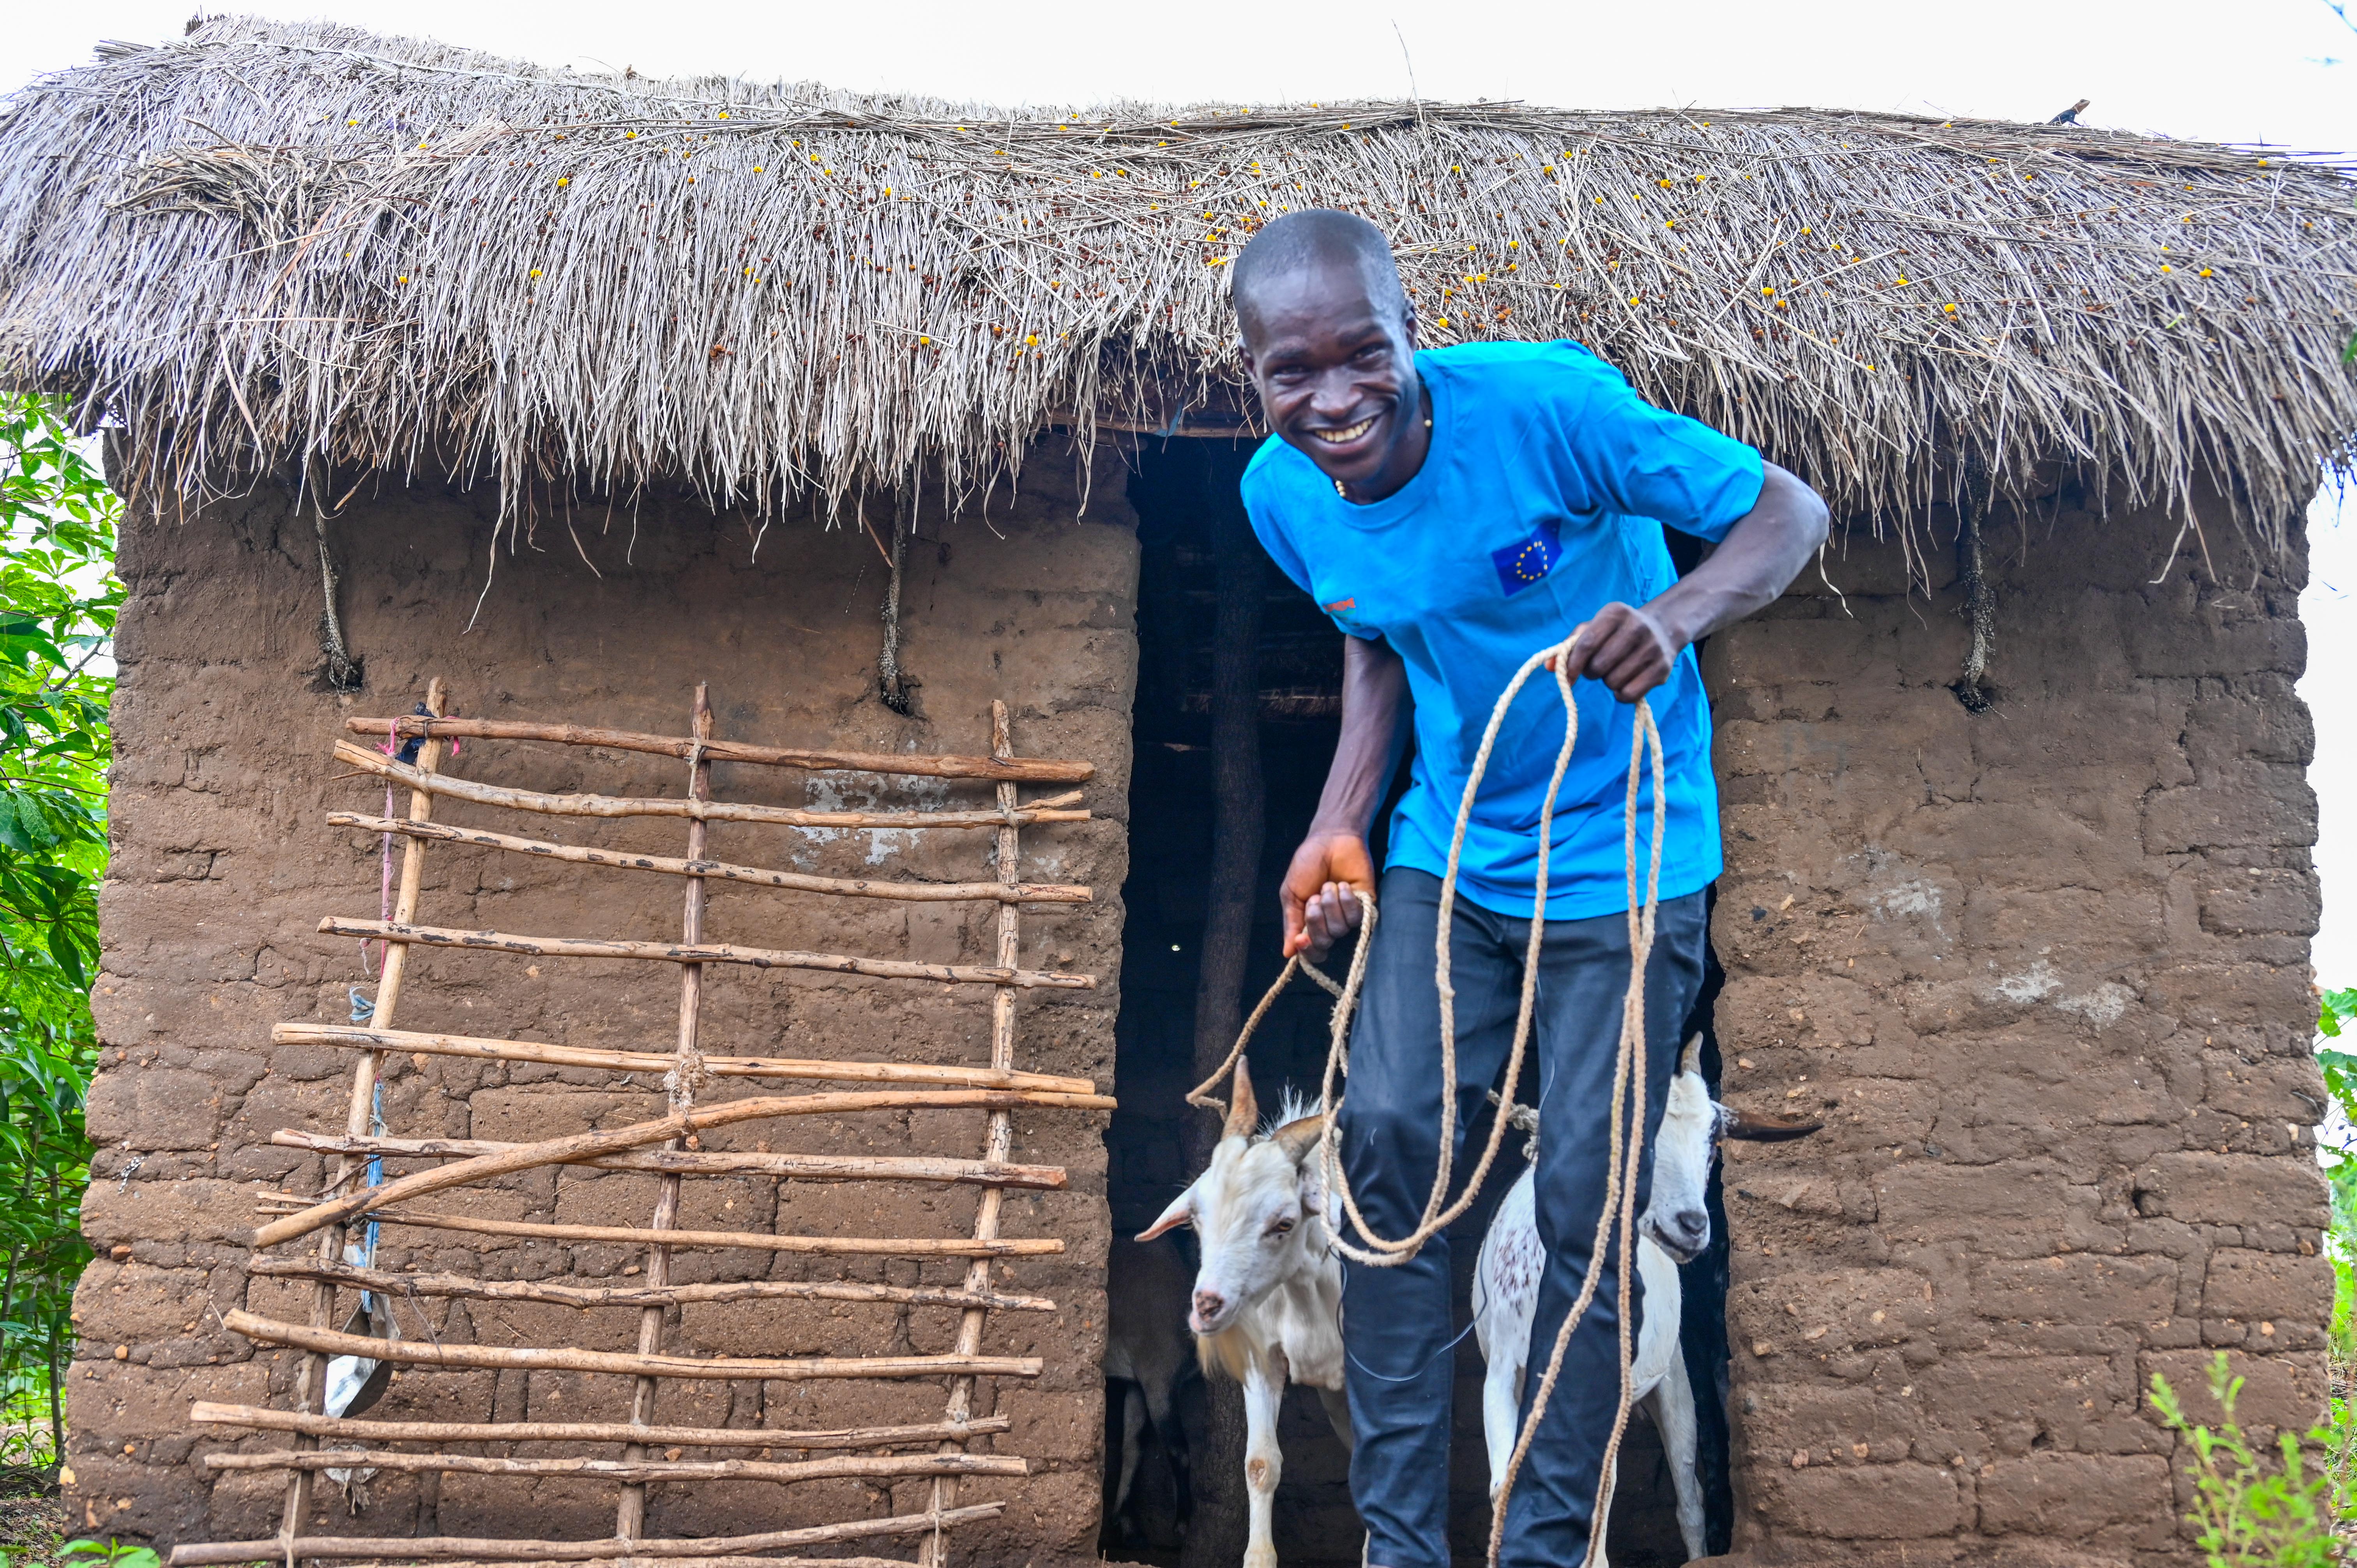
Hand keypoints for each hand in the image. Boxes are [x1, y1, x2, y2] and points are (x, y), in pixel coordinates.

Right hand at [1280, 830, 1375, 959]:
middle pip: (1324, 943)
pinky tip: (1343, 885)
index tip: (1302, 939)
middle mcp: (1330, 923)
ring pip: (1339, 929)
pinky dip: (1346, 900)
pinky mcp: (1365, 906)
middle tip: (1313, 897)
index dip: (1308, 950)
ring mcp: (1348, 916)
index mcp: (1310, 923)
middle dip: (1315, 920)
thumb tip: (1287, 953)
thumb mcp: (1291, 894)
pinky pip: (1356, 917)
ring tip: (1328, 885)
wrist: (1329, 841)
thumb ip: (1291, 923)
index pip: (1312, 951)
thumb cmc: (1307, 865)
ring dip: (1330, 905)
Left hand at [1546, 601, 1682, 702]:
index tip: (1568, 677)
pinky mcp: (1662, 669)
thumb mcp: (1594, 628)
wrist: (1663, 629)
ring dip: (1609, 682)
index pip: (1586, 644)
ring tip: (1616, 670)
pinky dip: (1621, 695)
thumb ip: (1569, 646)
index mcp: (1615, 613)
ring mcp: (1652, 648)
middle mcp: (1637, 627)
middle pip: (1598, 666)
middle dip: (1592, 672)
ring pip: (1613, 682)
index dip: (1573, 665)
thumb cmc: (1617, 632)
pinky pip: (1630, 694)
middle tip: (1599, 667)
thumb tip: (1549, 667)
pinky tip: (1626, 683)